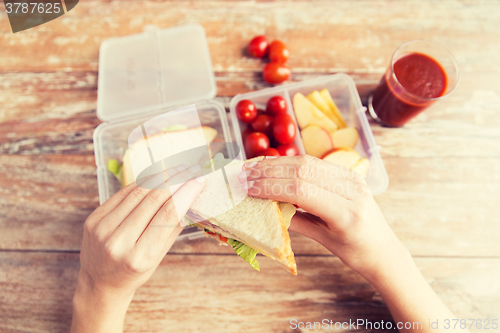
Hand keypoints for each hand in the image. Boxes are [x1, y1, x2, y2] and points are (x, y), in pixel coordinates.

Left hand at [71, 164, 204, 332]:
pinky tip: (155, 176)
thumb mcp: (158, 256)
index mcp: (140, 257)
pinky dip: (141, 183)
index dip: (185, 193)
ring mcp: (103, 228)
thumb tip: (191, 196)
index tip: (199, 180)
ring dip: (160, 176)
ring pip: (137, 192)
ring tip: (176, 168)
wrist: (99, 283)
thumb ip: (172, 227)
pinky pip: (122, 194)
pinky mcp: (94, 219)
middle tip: (190, 168)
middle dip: (175, 180)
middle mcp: (119, 242)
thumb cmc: (134, 272)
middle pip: (153, 200)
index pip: (167, 215)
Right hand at [239, 155, 407, 279]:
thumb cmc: (355, 252)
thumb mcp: (324, 241)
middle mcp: (352, 190)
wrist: (384, 249)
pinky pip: (316, 163)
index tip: (247, 187)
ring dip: (277, 163)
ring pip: (308, 162)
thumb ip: (296, 221)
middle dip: (269, 170)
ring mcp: (352, 178)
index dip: (270, 185)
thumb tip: (265, 208)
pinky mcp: (349, 173)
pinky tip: (274, 166)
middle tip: (243, 174)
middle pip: (303, 170)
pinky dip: (291, 163)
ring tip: (253, 168)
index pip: (302, 189)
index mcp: (346, 213)